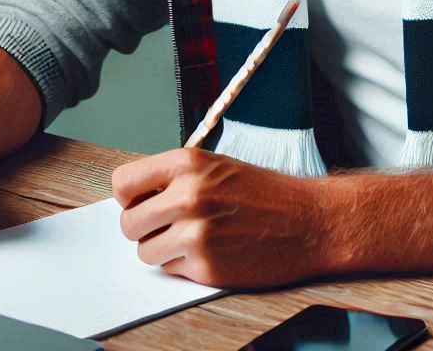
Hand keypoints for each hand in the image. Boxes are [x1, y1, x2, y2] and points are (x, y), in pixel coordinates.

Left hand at [111, 147, 341, 288]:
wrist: (309, 221)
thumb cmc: (265, 193)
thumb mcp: (216, 166)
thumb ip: (174, 178)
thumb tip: (134, 200)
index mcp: (187, 163)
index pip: (123, 183)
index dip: (130, 198)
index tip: (143, 203)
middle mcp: (188, 195)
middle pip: (128, 223)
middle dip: (144, 228)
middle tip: (168, 226)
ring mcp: (196, 233)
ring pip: (145, 250)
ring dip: (163, 250)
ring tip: (193, 239)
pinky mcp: (206, 266)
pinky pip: (170, 269)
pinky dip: (185, 265)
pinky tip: (213, 251)